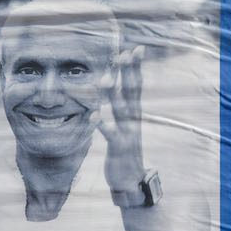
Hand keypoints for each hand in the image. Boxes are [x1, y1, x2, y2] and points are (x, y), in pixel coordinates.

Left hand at [96, 46, 146, 194]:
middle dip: (129, 73)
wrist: (130, 182)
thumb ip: (120, 111)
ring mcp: (128, 134)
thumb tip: (111, 93)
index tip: (135, 49)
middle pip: (132, 92)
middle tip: (125, 53)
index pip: (135, 86)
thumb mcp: (123, 128)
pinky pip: (110, 135)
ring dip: (113, 94)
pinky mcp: (119, 148)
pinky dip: (103, 125)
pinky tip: (94, 115)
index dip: (135, 69)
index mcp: (134, 114)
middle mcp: (133, 121)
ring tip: (105, 79)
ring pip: (121, 110)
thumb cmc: (124, 153)